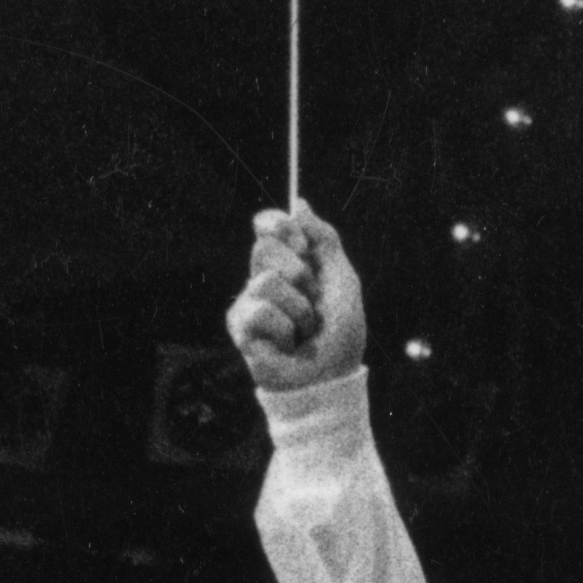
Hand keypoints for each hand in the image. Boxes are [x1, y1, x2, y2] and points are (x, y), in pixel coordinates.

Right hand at [231, 202, 365, 391]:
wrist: (331, 379)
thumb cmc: (340, 335)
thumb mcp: (342, 279)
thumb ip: (324, 239)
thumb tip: (299, 203)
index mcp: (289, 264)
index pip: (269, 226)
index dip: (281, 226)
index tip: (301, 245)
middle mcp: (264, 278)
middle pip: (264, 248)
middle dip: (299, 275)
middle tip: (312, 302)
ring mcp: (249, 302)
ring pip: (265, 281)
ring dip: (298, 310)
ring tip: (303, 332)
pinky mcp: (240, 327)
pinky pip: (259, 311)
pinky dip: (284, 329)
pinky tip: (287, 346)